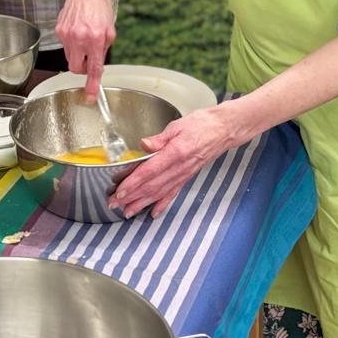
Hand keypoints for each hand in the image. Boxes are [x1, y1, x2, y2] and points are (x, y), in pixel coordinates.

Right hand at [55, 0, 115, 98]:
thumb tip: (96, 65)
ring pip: (69, 57)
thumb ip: (104, 49)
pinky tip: (78, 30)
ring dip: (78, 54)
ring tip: (85, 38)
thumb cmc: (101, 6)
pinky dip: (72, 43)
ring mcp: (67, 33)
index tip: (89, 97)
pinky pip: (65, 45)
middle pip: (76, 67)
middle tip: (89, 60)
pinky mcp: (59, 29)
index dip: (91, 85)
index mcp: (96, 38)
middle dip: (82, 68)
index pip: (93, 68)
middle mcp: (80, 37)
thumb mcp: (111, 30)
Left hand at [110, 102, 242, 219]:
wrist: (224, 130)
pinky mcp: (187, 177)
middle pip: (151, 186)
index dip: (133, 183)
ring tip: (127, 212)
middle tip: (114, 204)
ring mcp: (183, 175)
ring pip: (159, 193)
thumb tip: (144, 144)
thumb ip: (160, 138)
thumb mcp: (178, 125)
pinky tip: (153, 213)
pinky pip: (173, 193)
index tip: (120, 191)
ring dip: (142, 204)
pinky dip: (163, 204)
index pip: (149, 171)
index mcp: (175, 153)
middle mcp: (179, 168)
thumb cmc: (203, 124)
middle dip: (131, 197)